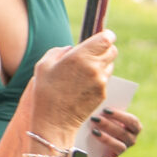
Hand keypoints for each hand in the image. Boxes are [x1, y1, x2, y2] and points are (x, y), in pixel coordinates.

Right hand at [27, 32, 115, 146]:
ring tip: (83, 71)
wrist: (54, 121)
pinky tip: (82, 85)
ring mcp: (101, 82)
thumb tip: (72, 48)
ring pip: (110, 65)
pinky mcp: (103, 93)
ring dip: (102, 64)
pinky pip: (105, 80)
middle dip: (105, 49)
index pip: (106, 39)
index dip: (106, 36)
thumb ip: (60, 51)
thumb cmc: (45, 91)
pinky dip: (98, 78)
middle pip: (112, 51)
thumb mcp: (44, 65)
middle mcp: (95, 67)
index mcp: (80, 57)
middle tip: (93, 52)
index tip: (103, 36)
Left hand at [88, 107, 141, 156]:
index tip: (106, 110)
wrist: (96, 132)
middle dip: (108, 125)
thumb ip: (107, 107)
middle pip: (123, 133)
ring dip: (107, 139)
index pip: (132, 121)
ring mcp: (123, 149)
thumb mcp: (107, 112)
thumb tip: (102, 100)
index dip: (120, 116)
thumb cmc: (102, 117)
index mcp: (134, 127)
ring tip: (94, 132)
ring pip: (120, 147)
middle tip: (94, 119)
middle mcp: (131, 139)